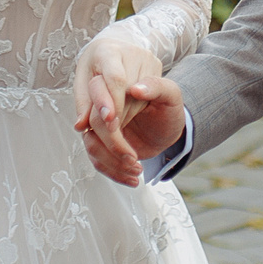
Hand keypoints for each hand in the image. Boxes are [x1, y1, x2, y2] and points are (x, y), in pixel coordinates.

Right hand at [76, 73, 186, 187]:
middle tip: (132, 157)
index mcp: (117, 86)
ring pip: (91, 144)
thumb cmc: (169, 109)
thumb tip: (136, 89)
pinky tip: (132, 178)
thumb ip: (156, 86)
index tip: (114, 124)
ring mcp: (101, 126)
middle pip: (93, 123)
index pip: (99, 91)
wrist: (169, 129)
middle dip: (112, 144)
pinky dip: (113, 172)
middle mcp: (105, 105)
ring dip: (112, 162)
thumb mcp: (171, 95)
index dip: (103, 108)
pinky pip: (97, 159)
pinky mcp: (101, 143)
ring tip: (136, 168)